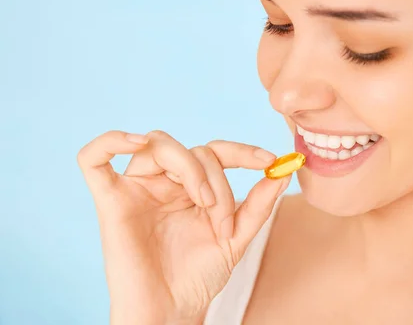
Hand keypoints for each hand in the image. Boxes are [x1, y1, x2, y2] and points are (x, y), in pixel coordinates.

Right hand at [77, 130, 289, 323]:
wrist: (172, 312)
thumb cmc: (199, 277)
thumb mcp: (236, 236)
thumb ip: (258, 204)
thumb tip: (284, 169)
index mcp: (190, 188)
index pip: (214, 152)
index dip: (242, 151)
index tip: (270, 162)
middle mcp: (163, 184)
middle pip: (191, 150)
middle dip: (216, 179)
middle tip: (222, 218)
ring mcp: (136, 190)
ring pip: (158, 146)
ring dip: (191, 169)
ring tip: (204, 205)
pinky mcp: (110, 202)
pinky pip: (93, 159)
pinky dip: (110, 140)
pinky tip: (136, 143)